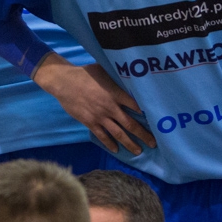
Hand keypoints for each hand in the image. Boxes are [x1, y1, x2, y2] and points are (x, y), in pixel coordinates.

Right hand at [35, 58, 153, 154]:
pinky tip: (116, 150)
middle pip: (130, 124)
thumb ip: (117, 77)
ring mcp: (100, 117)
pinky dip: (109, 143)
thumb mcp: (104, 70)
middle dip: (143, 134)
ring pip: (118, 133)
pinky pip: (102, 135)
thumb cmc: (85, 74)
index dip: (147, 114)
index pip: (136, 106)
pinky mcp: (90, 122)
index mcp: (116, 94)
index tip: (157, 121)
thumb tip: (129, 77)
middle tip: (153, 143)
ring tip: (138, 151)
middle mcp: (110, 108)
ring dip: (129, 143)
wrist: (64, 82)